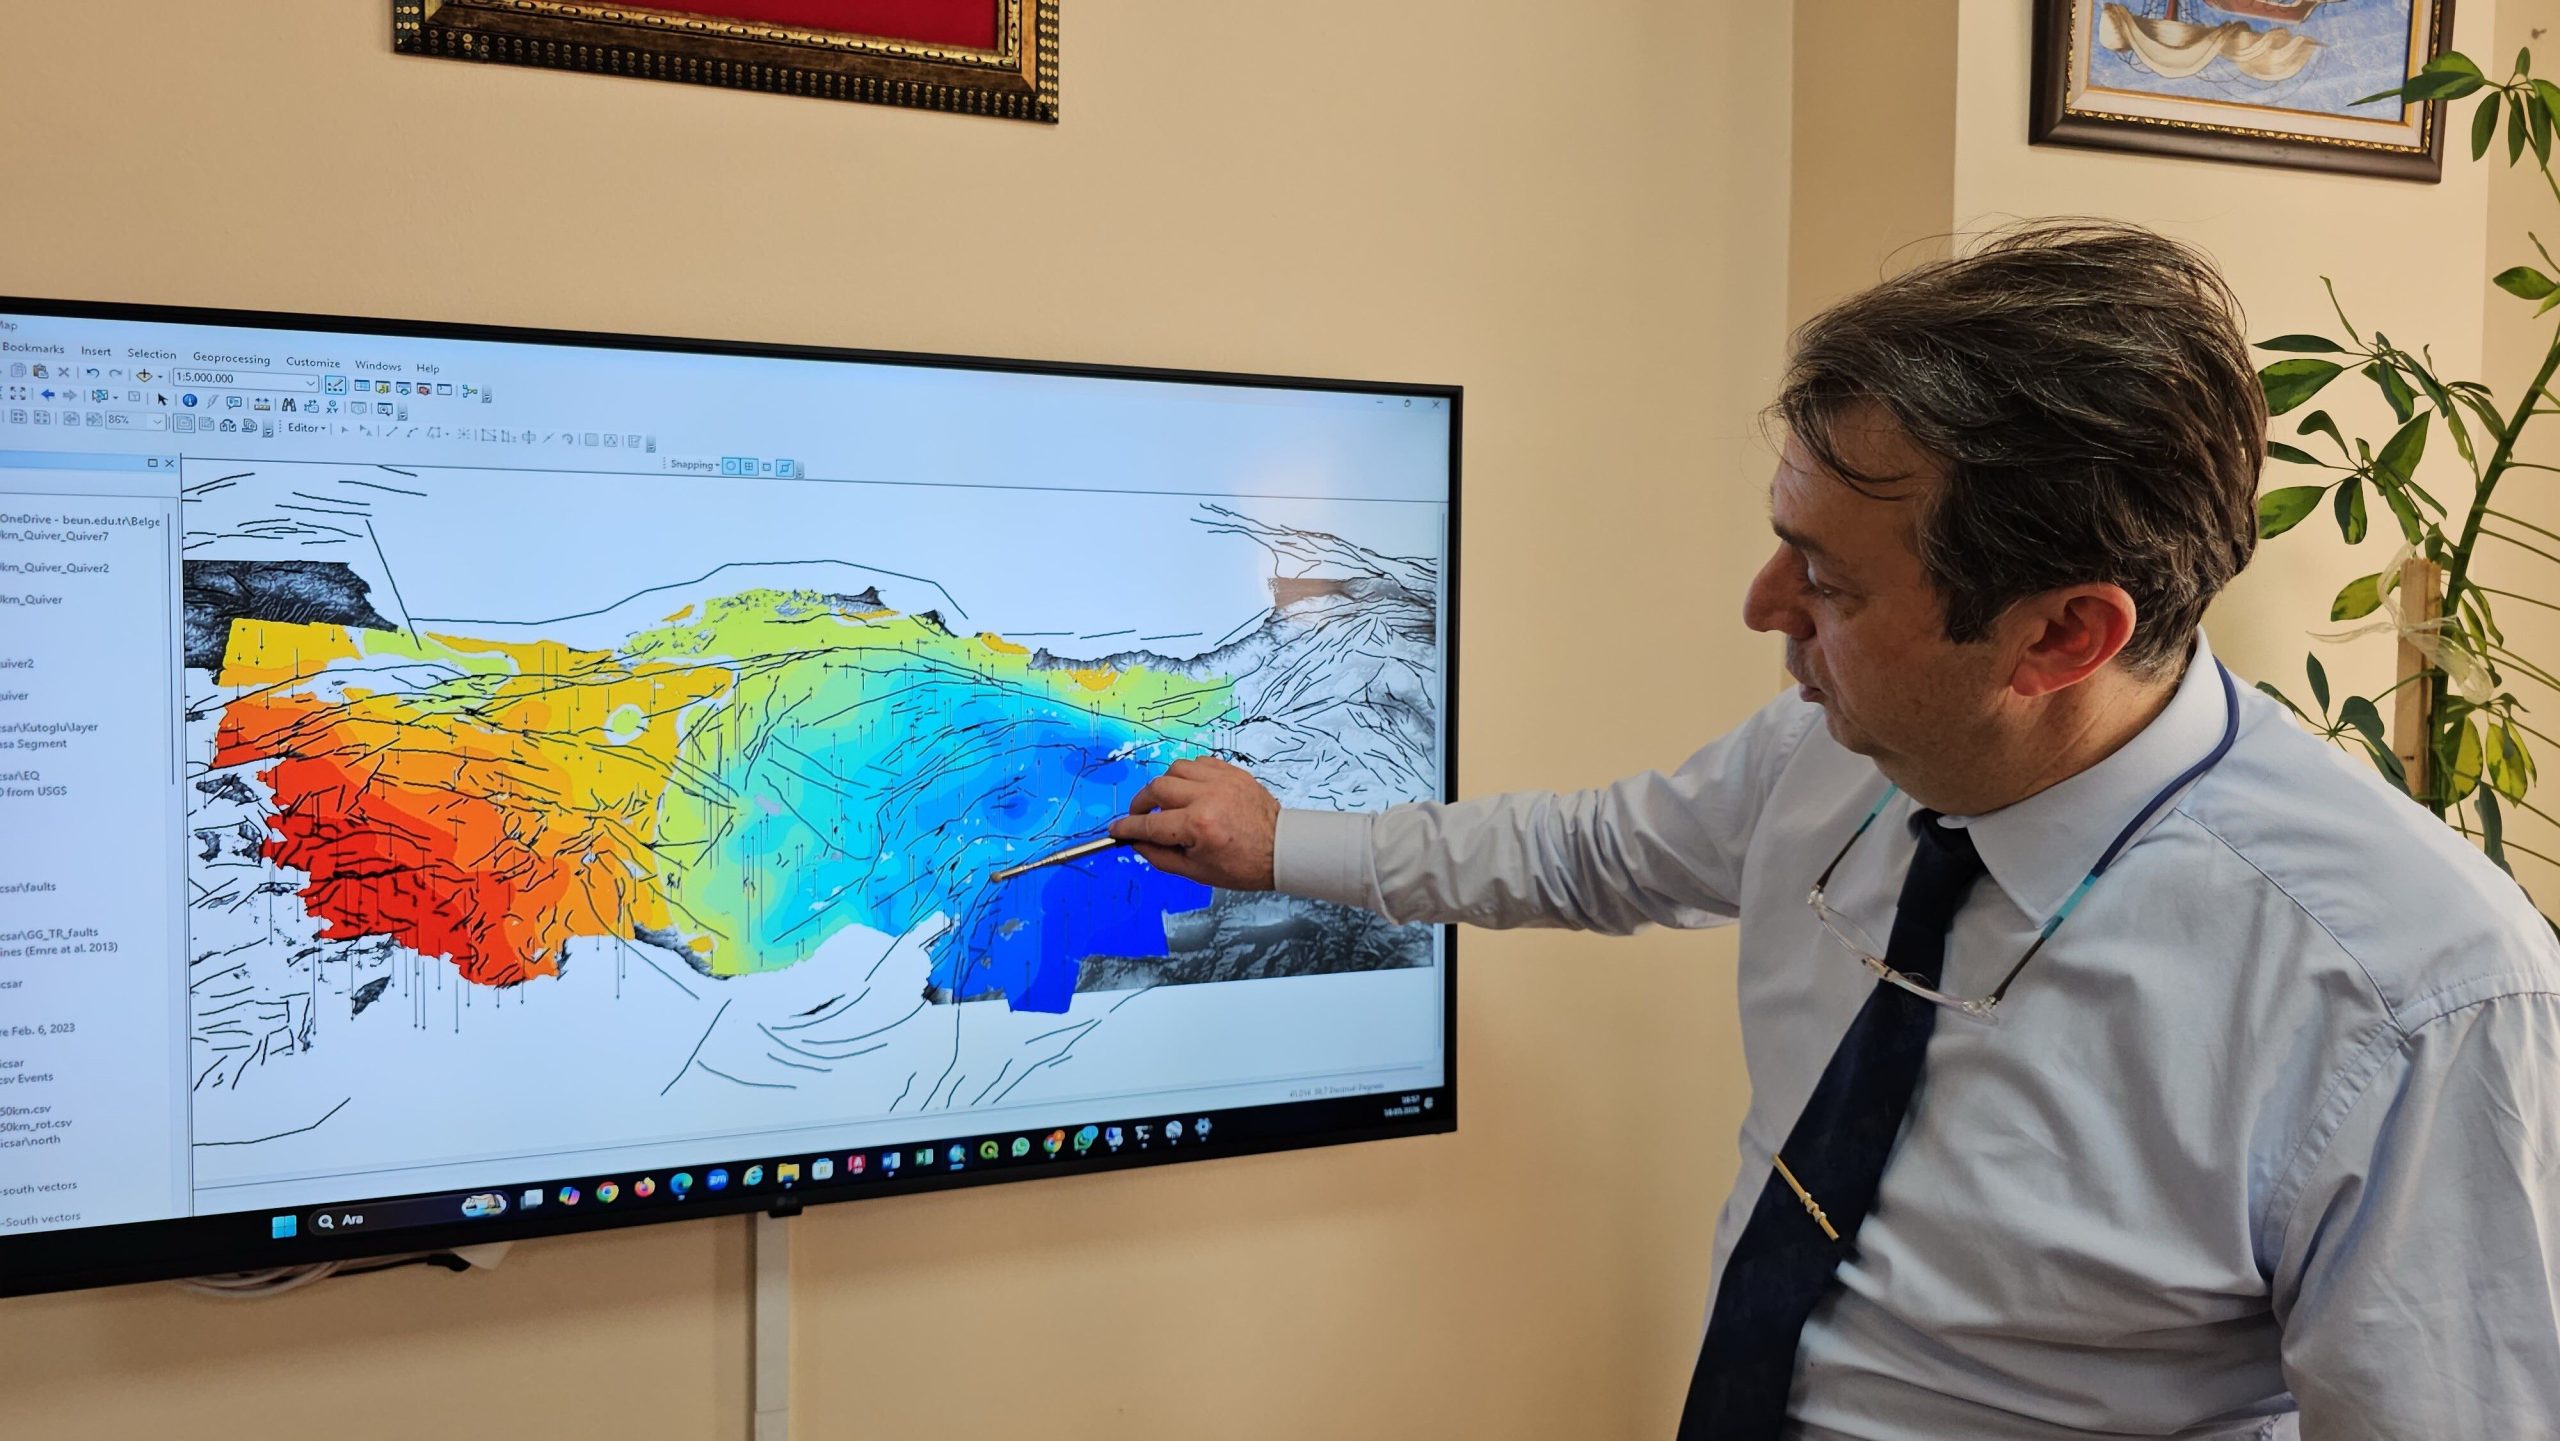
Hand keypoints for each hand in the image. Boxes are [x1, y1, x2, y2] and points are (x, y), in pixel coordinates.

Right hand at [1108, 756, 1279, 889]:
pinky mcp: (1232, 771)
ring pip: (1175, 770)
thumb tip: (1135, 842)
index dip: (1127, 828)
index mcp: (1199, 826)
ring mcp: (1221, 780)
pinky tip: (1190, 791)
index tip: (1116, 830)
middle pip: (1157, 789)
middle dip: (1141, 803)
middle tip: (1140, 816)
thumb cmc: (1243, 866)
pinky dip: (1187, 775)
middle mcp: (1207, 797)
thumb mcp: (1197, 872)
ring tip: (1169, 804)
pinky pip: (1197, 763)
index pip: (1149, 824)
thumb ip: (1160, 856)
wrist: (1281, 849)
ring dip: (1165, 786)